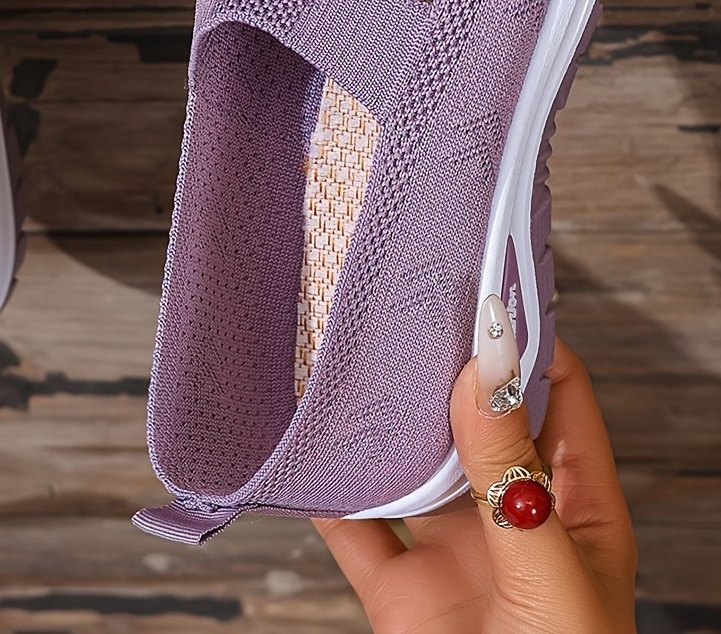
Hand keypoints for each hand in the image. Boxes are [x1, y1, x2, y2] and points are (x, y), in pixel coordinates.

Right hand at [314, 301, 636, 633]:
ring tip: (348, 358)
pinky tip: (303, 448)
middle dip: (443, 367)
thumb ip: (512, 480)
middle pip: (476, 421)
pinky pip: (353, 527)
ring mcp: (452, 555)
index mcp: (573, 510)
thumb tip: (484, 376)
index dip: (527, 340)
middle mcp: (510, 520)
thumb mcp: (551, 577)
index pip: (560, 398)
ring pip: (410, 467)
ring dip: (380, 422)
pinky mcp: (397, 593)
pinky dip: (325, 490)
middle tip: (403, 303)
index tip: (484, 284)